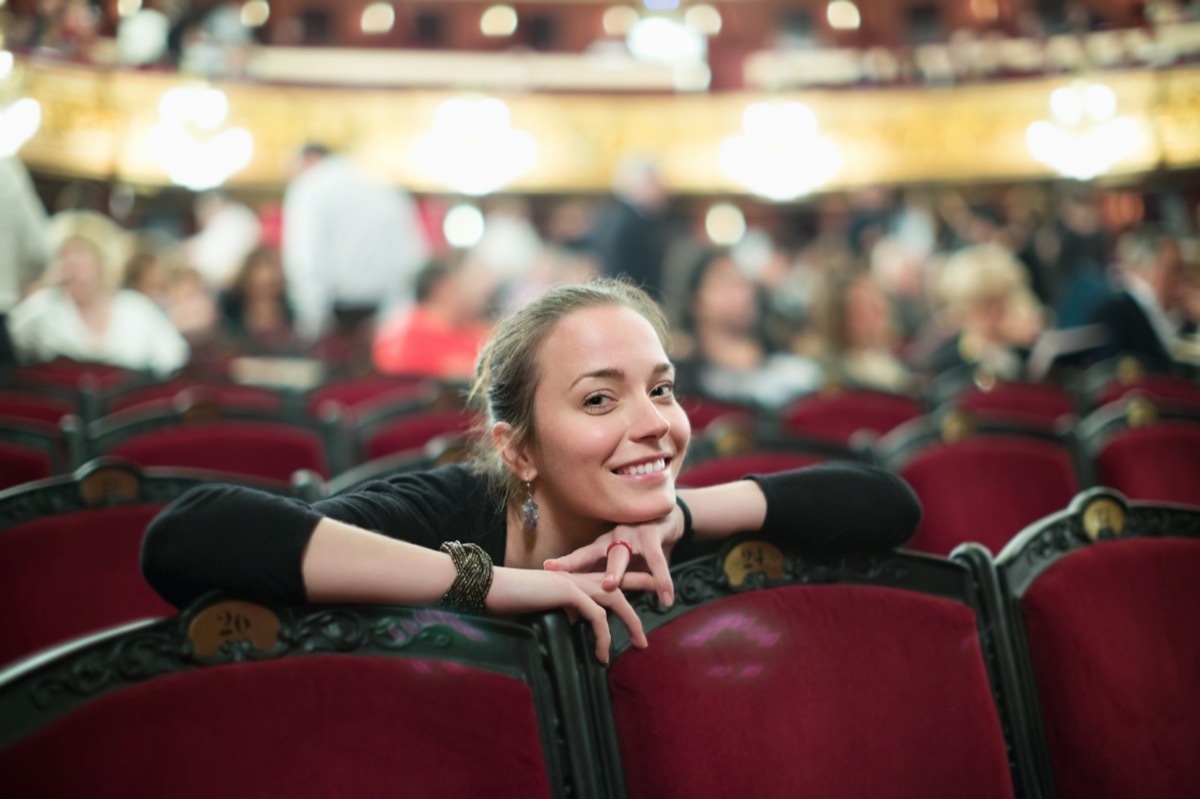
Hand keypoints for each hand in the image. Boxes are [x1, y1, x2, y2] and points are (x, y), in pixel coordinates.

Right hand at [485, 566, 652, 662]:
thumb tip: (578, 621)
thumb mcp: (543, 608)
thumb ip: (565, 611)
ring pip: (615, 600)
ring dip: (632, 622)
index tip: (648, 589)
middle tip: (666, 602)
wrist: (490, 588)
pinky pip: (597, 617)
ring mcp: (574, 582)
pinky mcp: (569, 592)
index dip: (629, 581)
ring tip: (640, 645)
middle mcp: (577, 577)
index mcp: (572, 578)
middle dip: (646, 590)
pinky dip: (603, 637)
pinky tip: (602, 655)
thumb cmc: (509, 600)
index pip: (606, 578)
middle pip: (621, 583)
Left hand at [543, 505, 684, 608]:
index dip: (566, 562)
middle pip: (594, 553)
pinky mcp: (653, 535)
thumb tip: (584, 609)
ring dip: (615, 571)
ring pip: (621, 555)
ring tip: (609, 586)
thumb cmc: (638, 545)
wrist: (664, 518)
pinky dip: (662, 581)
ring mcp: (631, 534)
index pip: (581, 555)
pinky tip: (665, 598)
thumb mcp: (621, 562)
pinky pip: (656, 561)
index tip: (547, 568)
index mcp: (603, 545)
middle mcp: (613, 537)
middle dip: (577, 564)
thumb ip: (608, 580)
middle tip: (564, 581)